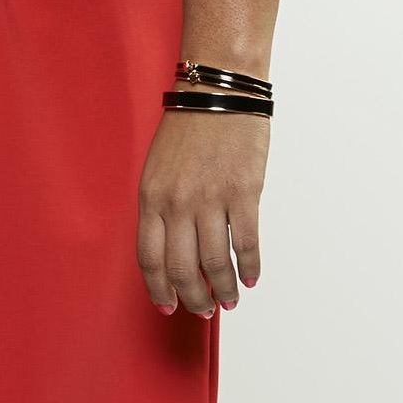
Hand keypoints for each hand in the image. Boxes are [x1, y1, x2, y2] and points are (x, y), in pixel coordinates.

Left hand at [136, 105, 268, 315]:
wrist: (219, 91)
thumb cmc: (189, 126)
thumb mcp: (158, 169)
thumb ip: (161, 208)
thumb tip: (175, 249)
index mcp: (151, 198)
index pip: (150, 259)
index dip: (159, 289)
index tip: (168, 306)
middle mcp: (177, 203)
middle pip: (182, 269)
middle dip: (193, 298)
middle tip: (204, 311)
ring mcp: (210, 200)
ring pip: (215, 263)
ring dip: (224, 290)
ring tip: (229, 301)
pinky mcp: (243, 193)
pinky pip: (246, 242)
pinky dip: (250, 267)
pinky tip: (252, 278)